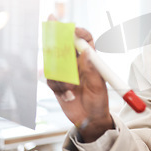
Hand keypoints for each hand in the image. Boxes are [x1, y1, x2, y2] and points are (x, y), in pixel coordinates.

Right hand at [47, 26, 113, 141]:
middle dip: (57, 41)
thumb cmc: (99, 101)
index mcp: (90, 59)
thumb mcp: (98, 86)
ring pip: (55, 64)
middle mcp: (77, 63)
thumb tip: (87, 52)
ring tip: (72, 88)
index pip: (84, 40)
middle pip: (64, 46)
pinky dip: (58, 88)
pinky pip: (51, 80)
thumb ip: (91, 69)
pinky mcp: (57, 84)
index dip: (78, 32)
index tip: (73, 29)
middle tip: (53, 43)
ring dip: (61, 76)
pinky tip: (68, 96)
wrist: (90, 120)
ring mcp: (66, 73)